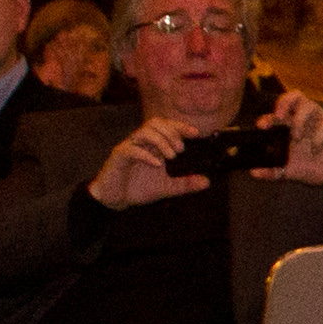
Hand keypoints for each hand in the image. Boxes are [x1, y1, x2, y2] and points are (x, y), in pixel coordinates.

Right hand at [89, 116, 210, 210]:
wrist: (116, 201)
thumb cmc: (138, 189)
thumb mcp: (167, 187)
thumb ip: (185, 184)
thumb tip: (207, 182)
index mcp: (152, 144)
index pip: (166, 127)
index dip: (180, 126)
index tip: (196, 133)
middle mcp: (140, 142)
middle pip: (154, 123)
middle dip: (170, 132)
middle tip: (181, 149)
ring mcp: (128, 147)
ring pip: (143, 132)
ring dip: (160, 141)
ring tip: (171, 156)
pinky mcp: (118, 157)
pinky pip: (131, 150)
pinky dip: (146, 155)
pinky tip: (157, 164)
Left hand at [255, 91, 322, 193]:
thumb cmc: (314, 168)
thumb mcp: (290, 172)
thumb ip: (273, 172)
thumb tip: (253, 172)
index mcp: (293, 126)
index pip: (279, 113)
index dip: (268, 116)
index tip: (261, 126)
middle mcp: (306, 120)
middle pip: (295, 96)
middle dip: (284, 102)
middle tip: (278, 117)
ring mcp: (321, 121)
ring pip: (310, 105)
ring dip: (300, 118)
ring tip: (297, 136)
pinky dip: (319, 135)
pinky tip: (316, 147)